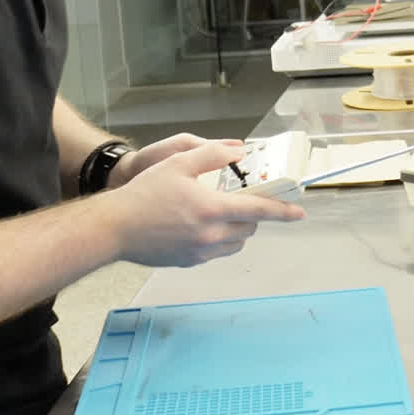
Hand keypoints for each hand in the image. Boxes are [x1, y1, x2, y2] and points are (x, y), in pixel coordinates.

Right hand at [103, 140, 304, 267]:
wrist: (114, 228)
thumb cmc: (144, 194)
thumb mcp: (179, 163)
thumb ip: (213, 155)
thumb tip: (238, 152)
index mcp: (212, 210)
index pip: (259, 211)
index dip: (283, 211)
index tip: (299, 213)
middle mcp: (211, 235)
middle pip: (249, 228)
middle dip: (251, 215)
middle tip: (239, 201)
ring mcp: (200, 253)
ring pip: (234, 243)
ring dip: (237, 230)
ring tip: (218, 213)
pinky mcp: (188, 262)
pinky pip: (215, 252)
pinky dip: (217, 240)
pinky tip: (198, 227)